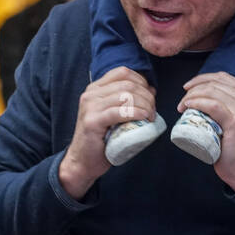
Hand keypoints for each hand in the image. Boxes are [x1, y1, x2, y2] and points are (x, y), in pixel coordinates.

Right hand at [58, 67, 155, 200]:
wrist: (82, 162)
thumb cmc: (101, 139)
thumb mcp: (114, 114)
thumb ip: (127, 100)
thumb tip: (151, 89)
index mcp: (95, 88)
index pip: (123, 72)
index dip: (141, 81)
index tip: (150, 96)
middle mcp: (90, 94)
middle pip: (127, 84)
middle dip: (147, 96)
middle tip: (153, 111)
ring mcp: (90, 107)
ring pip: (125, 96)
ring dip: (144, 105)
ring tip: (150, 117)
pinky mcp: (92, 121)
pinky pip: (120, 111)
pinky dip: (136, 113)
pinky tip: (144, 118)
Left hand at [178, 71, 234, 192]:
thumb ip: (229, 106)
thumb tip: (204, 95)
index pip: (223, 77)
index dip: (202, 78)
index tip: (188, 87)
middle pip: (216, 83)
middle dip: (194, 88)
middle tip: (182, 101)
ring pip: (213, 92)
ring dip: (192, 95)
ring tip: (182, 105)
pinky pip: (213, 105)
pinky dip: (197, 102)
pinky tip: (188, 105)